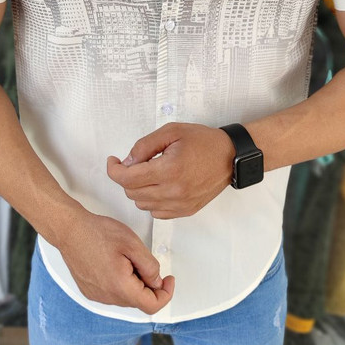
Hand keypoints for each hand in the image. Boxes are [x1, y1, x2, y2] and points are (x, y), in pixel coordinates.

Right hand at [55, 207, 174, 313]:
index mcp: (120, 287)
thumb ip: (150, 266)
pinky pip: (113, 293)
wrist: (69, 230)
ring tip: (126, 259)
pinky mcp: (90, 291)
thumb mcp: (133, 244)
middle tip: (144, 261)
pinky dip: (121, 283)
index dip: (166, 294)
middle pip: (139, 301)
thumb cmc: (97, 233)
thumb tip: (157, 282)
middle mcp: (107, 296)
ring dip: (134, 283)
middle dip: (149, 285)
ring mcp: (97, 296)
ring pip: (126, 297)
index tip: (168, 280)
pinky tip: (114, 264)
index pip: (152, 306)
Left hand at [106, 122, 233, 218]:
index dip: (114, 170)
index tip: (113, 162)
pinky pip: (156, 212)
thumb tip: (128, 161)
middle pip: (132, 192)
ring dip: (139, 189)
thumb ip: (145, 146)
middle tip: (135, 163)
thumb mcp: (171, 132)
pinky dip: (152, 200)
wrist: (230, 157)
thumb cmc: (204, 142)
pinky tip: (160, 186)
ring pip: (142, 204)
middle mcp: (173, 191)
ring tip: (151, 173)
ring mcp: (180, 204)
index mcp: (169, 170)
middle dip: (127, 177)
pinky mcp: (185, 211)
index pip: (127, 179)